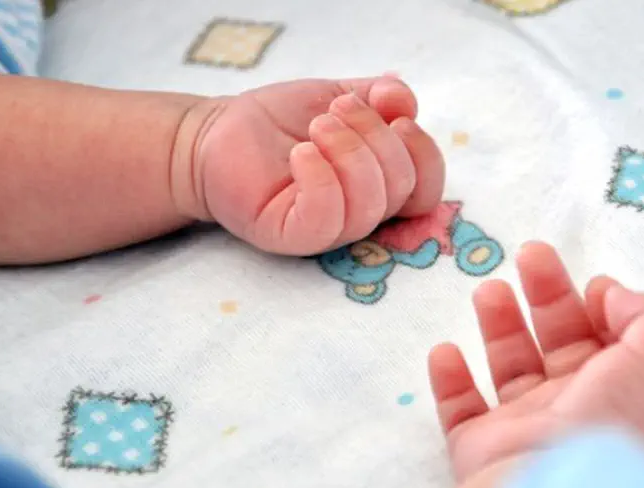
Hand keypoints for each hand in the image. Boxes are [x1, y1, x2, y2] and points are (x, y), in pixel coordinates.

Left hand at [174, 76, 444, 254]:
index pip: (428, 187)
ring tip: (318, 126)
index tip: (393, 111)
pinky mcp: (293, 236)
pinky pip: (325, 218)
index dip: (422, 150)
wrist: (215, 133)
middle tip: (334, 112)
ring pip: (369, 205)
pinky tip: (300, 153)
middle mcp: (361, 213)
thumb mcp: (339, 95)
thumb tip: (403, 97)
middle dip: (375, 136)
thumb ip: (379, 96)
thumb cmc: (280, 121)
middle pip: (402, 187)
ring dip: (349, 151)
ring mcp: (329, 230)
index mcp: (381, 186)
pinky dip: (320, 177)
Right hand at [428, 241, 643, 481]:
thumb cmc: (610, 422)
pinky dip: (449, 381)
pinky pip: (459, 410)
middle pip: (558, 342)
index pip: (610, 342)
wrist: (553, 485)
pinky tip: (446, 350)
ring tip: (488, 290)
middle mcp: (573, 409)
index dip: (604, 307)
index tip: (592, 283)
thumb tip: (614, 293)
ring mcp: (524, 428)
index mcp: (619, 392)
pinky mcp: (480, 446)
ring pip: (509, 368)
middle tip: (531, 254)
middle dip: (547, 294)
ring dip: (499, 325)